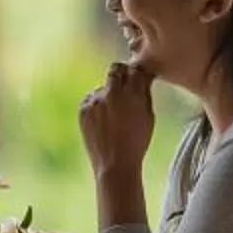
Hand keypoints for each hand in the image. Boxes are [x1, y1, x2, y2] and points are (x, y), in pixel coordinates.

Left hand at [79, 61, 156, 175]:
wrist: (115, 163)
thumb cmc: (136, 142)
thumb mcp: (149, 116)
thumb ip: (144, 93)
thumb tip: (141, 78)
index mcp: (133, 93)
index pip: (135, 68)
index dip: (138, 73)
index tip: (139, 78)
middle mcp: (113, 92)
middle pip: (116, 69)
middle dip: (121, 74)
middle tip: (124, 87)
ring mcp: (96, 100)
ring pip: (102, 86)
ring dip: (108, 94)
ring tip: (113, 114)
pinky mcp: (83, 108)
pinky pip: (91, 99)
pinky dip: (96, 105)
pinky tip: (103, 120)